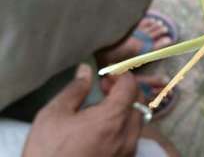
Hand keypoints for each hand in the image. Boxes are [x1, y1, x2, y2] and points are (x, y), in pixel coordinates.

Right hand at [23, 64, 142, 156]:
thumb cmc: (49, 151)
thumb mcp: (54, 115)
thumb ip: (75, 90)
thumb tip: (86, 70)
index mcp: (112, 119)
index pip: (130, 86)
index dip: (120, 75)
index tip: (105, 76)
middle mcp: (127, 135)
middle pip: (139, 103)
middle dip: (126, 90)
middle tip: (104, 88)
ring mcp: (129, 151)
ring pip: (139, 120)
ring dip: (127, 108)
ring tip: (104, 108)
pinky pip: (133, 137)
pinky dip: (125, 125)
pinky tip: (105, 127)